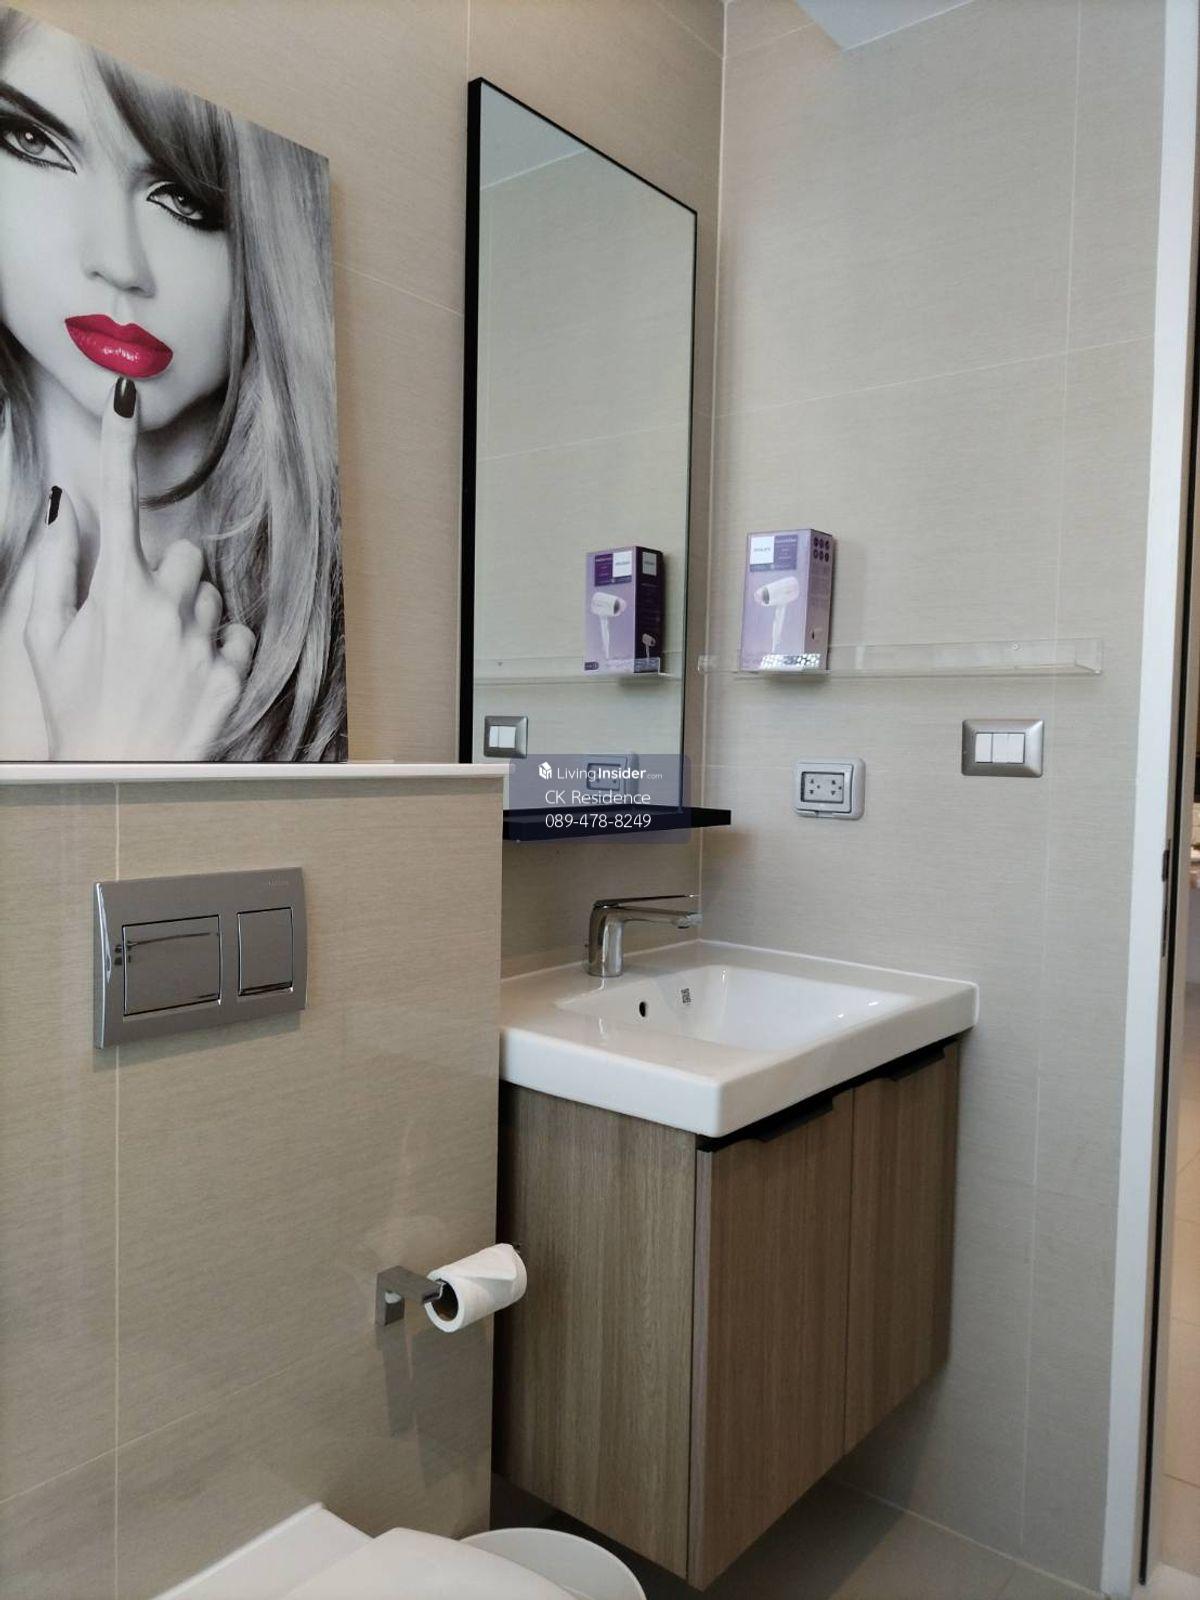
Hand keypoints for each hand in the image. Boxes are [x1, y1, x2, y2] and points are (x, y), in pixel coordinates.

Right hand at [23, 378, 255, 759]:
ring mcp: (202, 642)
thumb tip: (64, 505)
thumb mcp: (41, 638)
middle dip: (166, 577)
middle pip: (184, 554)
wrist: (119, 778)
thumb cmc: (74, 708)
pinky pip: (238, 636)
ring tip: (161, 662)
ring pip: (211, 597)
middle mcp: (164, 608)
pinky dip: (219, 650)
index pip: (118, 497)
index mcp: (113, 591)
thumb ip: (51, 566)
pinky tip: (190, 677)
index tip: (125, 396)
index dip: (118, 441)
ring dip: (192, 617)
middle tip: (138, 623)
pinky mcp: (232, 675)